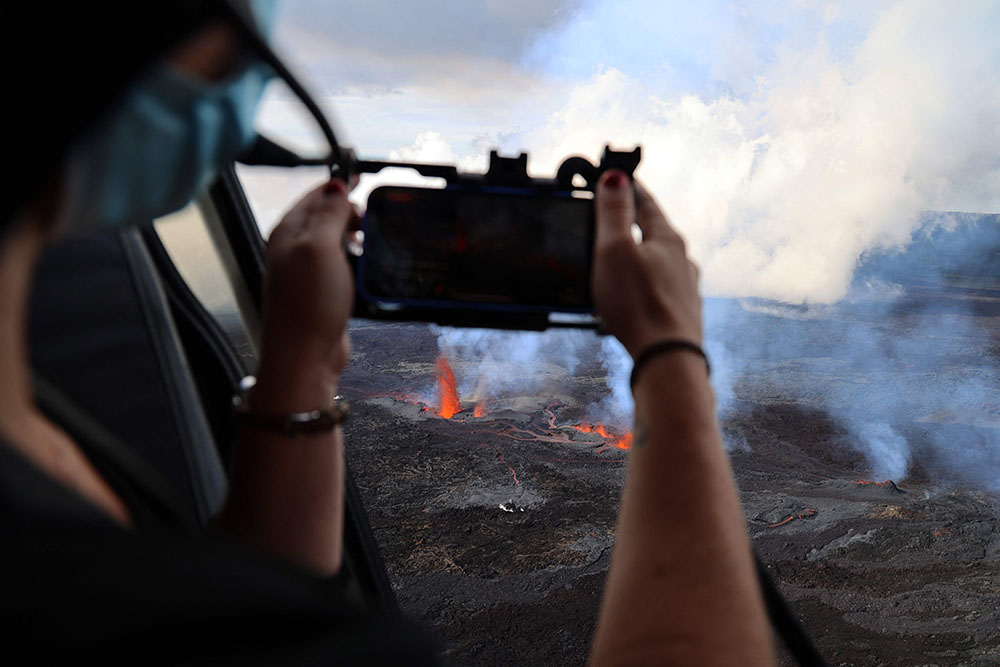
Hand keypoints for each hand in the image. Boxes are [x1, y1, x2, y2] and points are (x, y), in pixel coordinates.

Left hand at [254, 180, 357, 408]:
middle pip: (325, 217)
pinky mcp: (321, 293)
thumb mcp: (320, 247)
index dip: (340, 186)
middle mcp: (293, 250)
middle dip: (350, 211)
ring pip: (334, 242)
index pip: (315, 196)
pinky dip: (356, 260)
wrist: (304, 357)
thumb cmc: (308, 303)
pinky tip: (367, 266)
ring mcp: (306, 273)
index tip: (364, 179)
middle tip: (372, 216)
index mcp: (288, 232)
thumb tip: (335, 186)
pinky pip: (340, 266)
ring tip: (372, 237)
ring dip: (354, 236)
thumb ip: (328, 214)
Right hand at [592, 171, 702, 356]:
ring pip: (661, 263)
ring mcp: (685, 289)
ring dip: (643, 257)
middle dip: (636, 225)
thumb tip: (616, 176)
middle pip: (656, 233)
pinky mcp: (680, 314)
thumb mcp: (614, 250)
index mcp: (667, 239)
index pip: (647, 203)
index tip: (619, 177)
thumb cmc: (638, 304)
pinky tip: (637, 295)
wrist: (666, 359)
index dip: (630, 189)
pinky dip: (646, 285)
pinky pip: (661, 290)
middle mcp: (682, 261)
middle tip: (616, 218)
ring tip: (623, 260)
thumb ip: (614, 212)